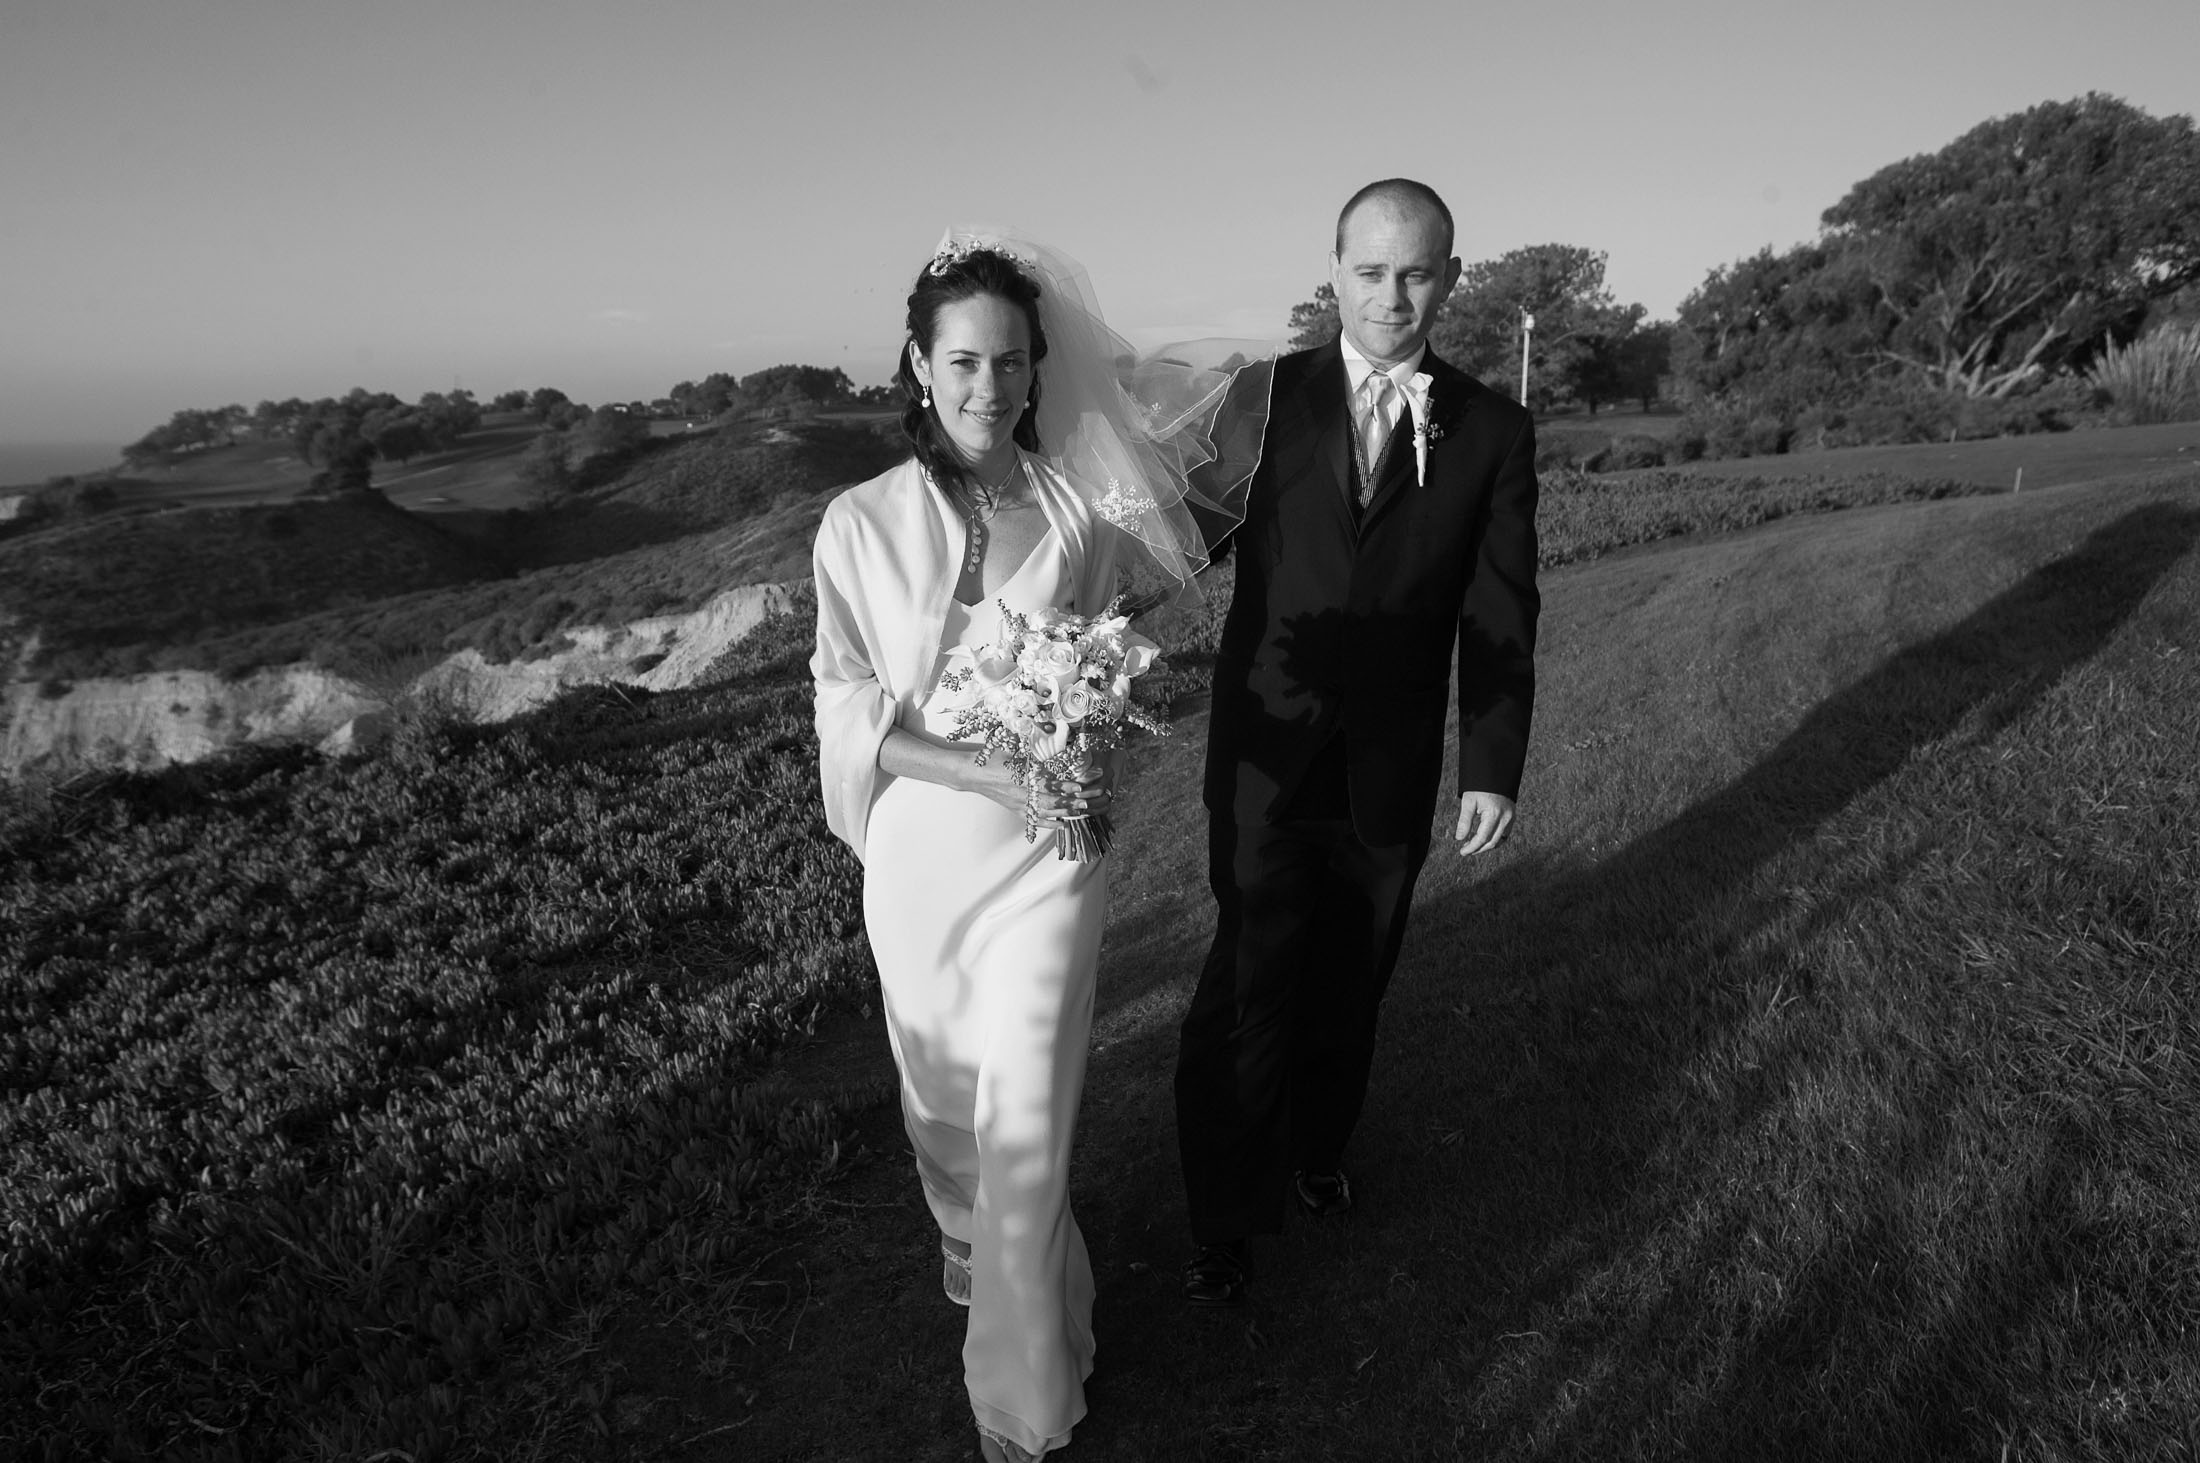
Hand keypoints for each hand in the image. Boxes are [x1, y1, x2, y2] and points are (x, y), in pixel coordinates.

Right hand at [954, 752, 1108, 825]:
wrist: (972, 773)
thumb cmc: (995, 758)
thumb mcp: (1018, 752)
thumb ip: (1038, 756)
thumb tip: (1060, 750)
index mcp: (1026, 776)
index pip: (1055, 781)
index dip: (1074, 782)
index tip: (1088, 781)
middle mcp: (1025, 793)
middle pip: (1055, 800)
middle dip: (1075, 801)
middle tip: (1092, 800)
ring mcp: (1021, 805)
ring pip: (1048, 812)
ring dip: (1067, 812)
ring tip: (1083, 811)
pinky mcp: (1017, 811)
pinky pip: (1036, 821)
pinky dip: (1050, 824)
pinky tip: (1063, 824)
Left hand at [1454, 791, 1514, 855]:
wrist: (1495, 775)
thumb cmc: (1480, 787)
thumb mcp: (1469, 802)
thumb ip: (1465, 821)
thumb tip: (1459, 838)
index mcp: (1494, 814)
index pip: (1482, 838)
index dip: (1472, 847)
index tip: (1462, 852)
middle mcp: (1505, 818)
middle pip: (1492, 842)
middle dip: (1478, 849)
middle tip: (1465, 850)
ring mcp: (1511, 818)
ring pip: (1500, 840)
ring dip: (1486, 846)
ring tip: (1473, 845)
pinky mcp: (1513, 817)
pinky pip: (1505, 834)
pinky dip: (1495, 840)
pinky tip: (1484, 840)